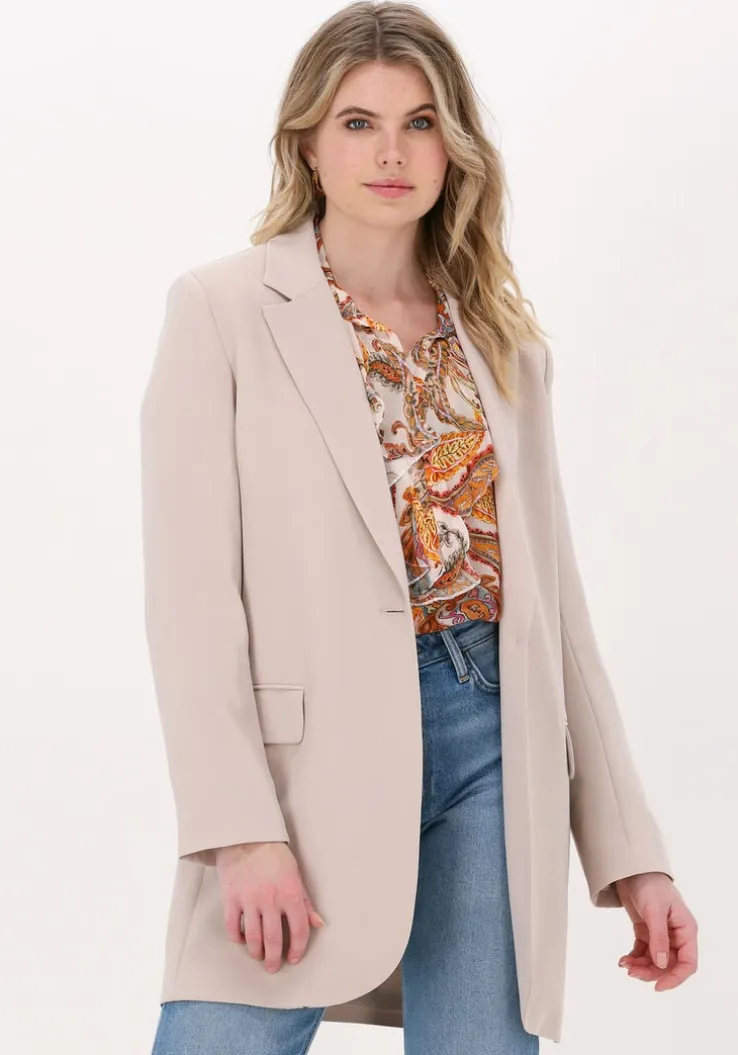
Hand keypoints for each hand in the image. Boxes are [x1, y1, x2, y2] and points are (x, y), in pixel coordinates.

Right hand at [215, 841, 325, 972]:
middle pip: (273, 940)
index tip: (294, 957)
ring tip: (258, 956)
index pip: (299, 929)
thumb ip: (306, 902)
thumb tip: (318, 924)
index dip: (298, 948)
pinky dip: (237, 938)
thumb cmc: (274, 855)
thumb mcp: (296, 875)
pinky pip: (233, 927)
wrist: (246, 837)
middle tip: (273, 967)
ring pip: (253, 938)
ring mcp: (249, 900)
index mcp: (290, 893)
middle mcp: (271, 900)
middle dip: (274, 958)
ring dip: (256, 952)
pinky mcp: (231, 898)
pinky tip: (242, 940)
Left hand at [615, 871, 697, 990]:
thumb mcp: (655, 911)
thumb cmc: (650, 885)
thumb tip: (662, 965)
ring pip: (654, 961)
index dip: (675, 978)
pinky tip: (623, 959)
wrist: (632, 869)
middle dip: (651, 972)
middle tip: (631, 972)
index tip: (658, 986)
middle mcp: (676, 935)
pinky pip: (643, 952)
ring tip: (624, 964)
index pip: (688, 963)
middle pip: (669, 965)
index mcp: (686, 930)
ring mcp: (661, 934)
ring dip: (640, 966)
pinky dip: (634, 958)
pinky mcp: (646, 932)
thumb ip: (659, 938)